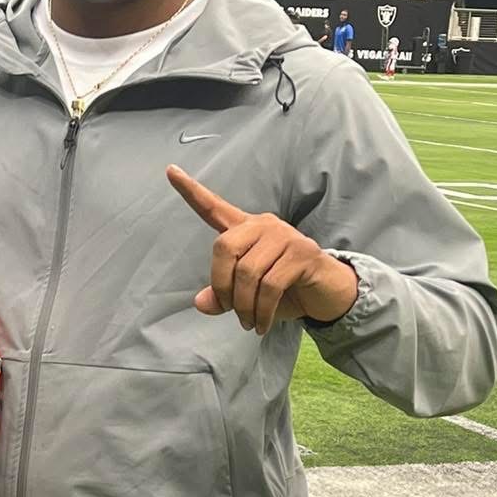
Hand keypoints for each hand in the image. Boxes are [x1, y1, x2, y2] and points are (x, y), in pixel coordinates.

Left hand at [167, 166, 357, 333]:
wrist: (327, 295)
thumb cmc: (285, 290)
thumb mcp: (248, 296)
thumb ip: (223, 296)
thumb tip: (201, 303)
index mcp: (246, 229)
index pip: (214, 207)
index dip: (191, 192)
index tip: (170, 171)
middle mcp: (264, 225)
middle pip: (224, 248)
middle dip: (222, 286)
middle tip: (230, 310)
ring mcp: (285, 237)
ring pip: (248, 273)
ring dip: (244, 307)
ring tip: (249, 323)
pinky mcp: (302, 254)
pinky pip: (270, 287)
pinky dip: (262, 312)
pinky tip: (262, 325)